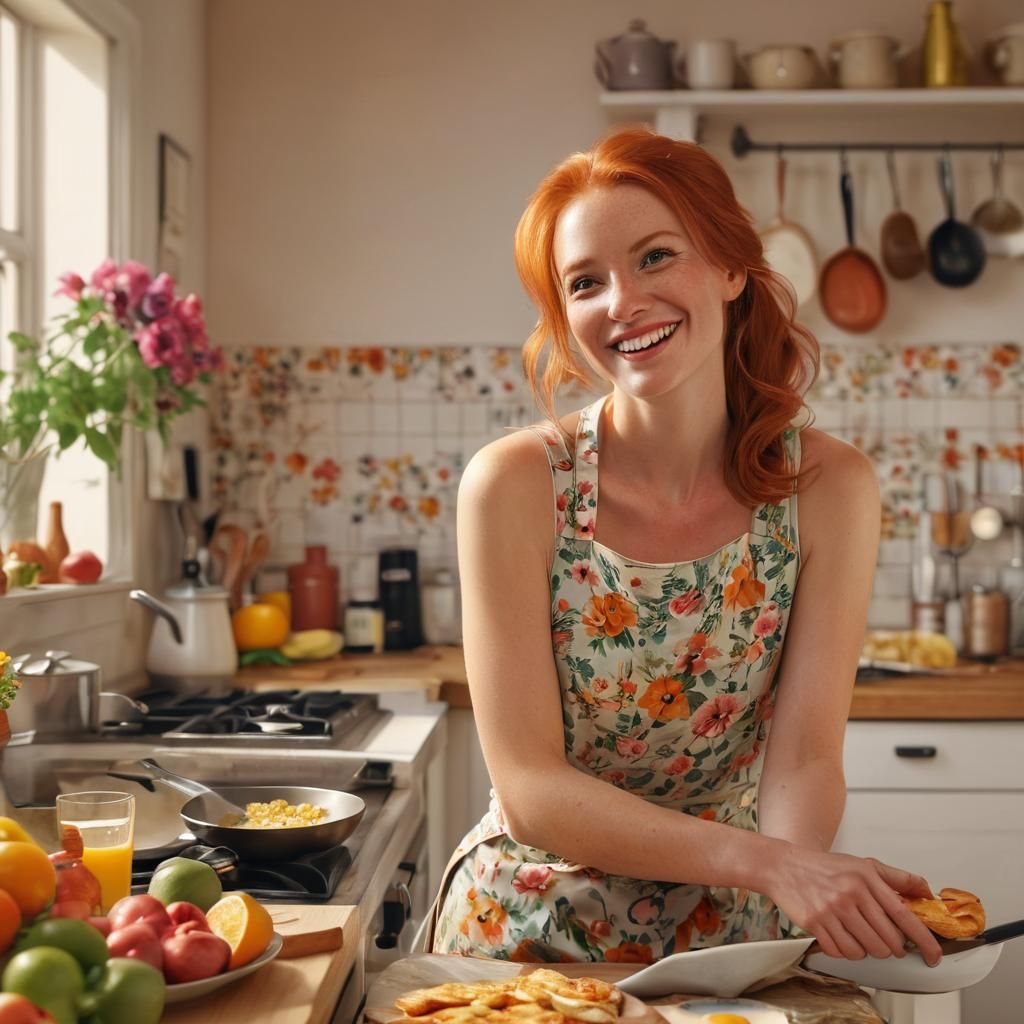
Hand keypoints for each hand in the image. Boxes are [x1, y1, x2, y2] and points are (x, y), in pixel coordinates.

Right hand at [765, 846, 942, 965]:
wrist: (783, 866)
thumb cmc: (825, 867)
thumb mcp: (863, 864)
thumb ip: (897, 878)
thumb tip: (927, 892)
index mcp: (866, 879)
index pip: (904, 916)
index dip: (924, 940)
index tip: (933, 955)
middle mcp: (851, 894)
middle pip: (887, 942)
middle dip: (890, 947)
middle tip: (882, 938)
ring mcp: (832, 910)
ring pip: (866, 951)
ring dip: (867, 949)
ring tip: (858, 933)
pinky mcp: (815, 924)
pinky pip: (842, 953)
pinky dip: (845, 951)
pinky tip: (841, 936)